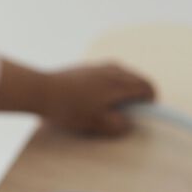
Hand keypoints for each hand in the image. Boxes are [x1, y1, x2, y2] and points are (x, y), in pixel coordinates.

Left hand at [0, 58, 155, 136]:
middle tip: (133, 112)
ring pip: (122, 75)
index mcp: (119, 83)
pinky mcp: (85, 68)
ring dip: (125, 88)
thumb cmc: (69, 109)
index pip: (146, 87)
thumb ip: (116, 125)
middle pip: (136, 79)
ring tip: (115, 106)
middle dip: (139, 95)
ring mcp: (98, 66)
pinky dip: (111, 84)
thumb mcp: (96, 124)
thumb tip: (128, 123)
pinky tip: (98, 98)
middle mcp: (112, 70)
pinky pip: (108, 74)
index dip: (150, 101)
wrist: (41, 91)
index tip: (146, 113)